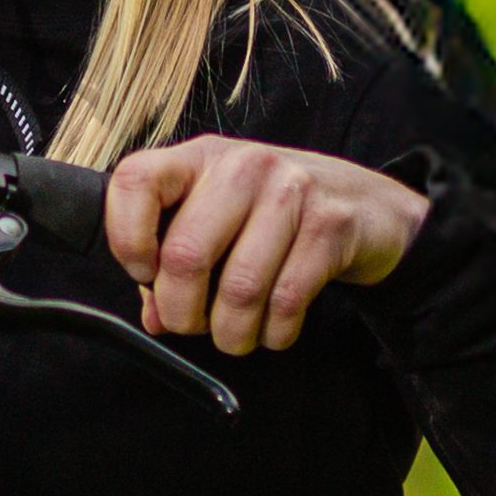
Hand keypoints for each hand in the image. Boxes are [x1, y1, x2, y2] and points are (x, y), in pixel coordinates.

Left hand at [102, 133, 423, 353]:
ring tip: (236, 335)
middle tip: (192, 325)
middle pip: (186, 255)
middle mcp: (242, 166)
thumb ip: (174, 263)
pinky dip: (274, 332)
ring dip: (231, 332)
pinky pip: (286, 300)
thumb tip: (155, 316)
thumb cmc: (275, 218)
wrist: (368, 207)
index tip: (142, 273)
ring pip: (238, 287)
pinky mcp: (331, 225)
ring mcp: (291, 191)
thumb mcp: (219, 221)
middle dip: (183, 312)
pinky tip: (274, 331)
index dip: (126, 238)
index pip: (135, 181)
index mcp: (198, 159)